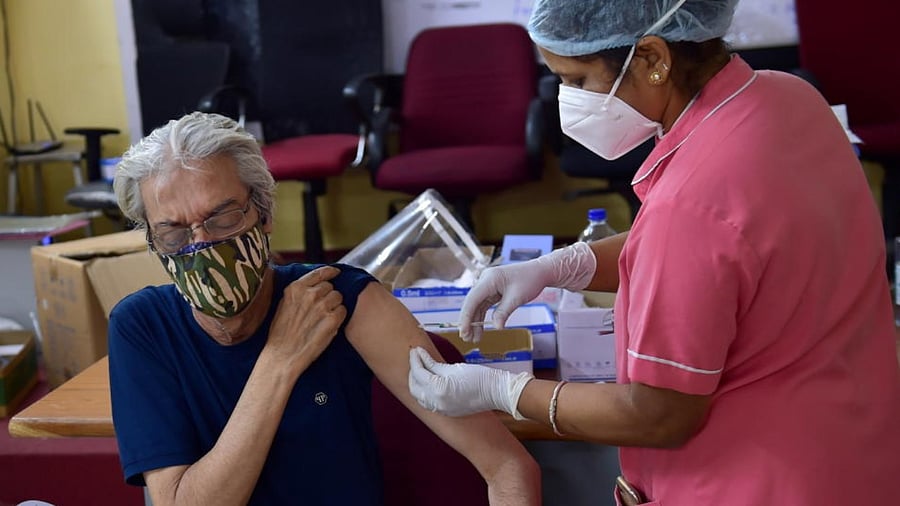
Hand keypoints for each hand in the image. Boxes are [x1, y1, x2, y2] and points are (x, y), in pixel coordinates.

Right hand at [266, 266, 346, 374]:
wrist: (282, 356)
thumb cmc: (281, 334)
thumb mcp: (284, 305)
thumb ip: (298, 293)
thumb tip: (313, 287)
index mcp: (296, 288)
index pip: (319, 272)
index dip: (330, 272)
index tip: (336, 273)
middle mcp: (310, 294)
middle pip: (330, 287)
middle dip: (328, 296)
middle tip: (320, 310)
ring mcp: (322, 306)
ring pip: (338, 297)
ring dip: (334, 306)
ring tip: (323, 319)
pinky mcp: (332, 319)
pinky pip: (343, 310)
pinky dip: (339, 317)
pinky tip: (328, 325)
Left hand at [408, 347, 532, 417]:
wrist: (496, 392)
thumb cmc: (479, 376)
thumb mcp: (453, 368)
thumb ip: (433, 364)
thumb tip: (420, 356)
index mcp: (438, 389)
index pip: (419, 373)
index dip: (415, 359)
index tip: (415, 349)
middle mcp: (436, 402)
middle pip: (414, 387)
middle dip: (413, 371)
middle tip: (416, 357)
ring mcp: (441, 410)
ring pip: (419, 396)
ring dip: (417, 383)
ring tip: (421, 369)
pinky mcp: (446, 412)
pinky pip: (428, 403)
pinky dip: (424, 392)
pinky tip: (427, 382)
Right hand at [459, 241, 596, 340]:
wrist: (540, 272)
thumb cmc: (530, 280)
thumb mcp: (517, 298)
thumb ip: (504, 312)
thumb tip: (496, 327)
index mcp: (489, 279)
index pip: (472, 299)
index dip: (466, 316)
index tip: (463, 331)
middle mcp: (485, 281)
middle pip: (472, 303)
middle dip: (468, 321)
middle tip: (467, 338)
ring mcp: (488, 285)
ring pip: (476, 306)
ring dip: (475, 321)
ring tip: (474, 338)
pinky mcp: (492, 291)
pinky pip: (484, 305)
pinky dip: (482, 317)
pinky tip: (480, 329)